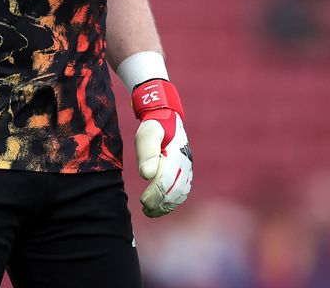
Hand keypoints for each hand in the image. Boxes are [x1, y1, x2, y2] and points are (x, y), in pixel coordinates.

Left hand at [131, 79, 192, 217]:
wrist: (166, 118)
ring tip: (150, 212)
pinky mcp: (185, 172)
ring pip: (180, 193)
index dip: (154, 194)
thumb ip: (147, 153)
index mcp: (175, 155)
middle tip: (144, 209)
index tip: (143, 201)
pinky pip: (182, 191)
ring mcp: (187, 168)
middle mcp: (185, 163)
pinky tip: (160, 207)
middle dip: (159, 203)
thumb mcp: (147, 134)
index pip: (166, 181)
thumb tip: (147, 175)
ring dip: (166, 206)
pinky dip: (172, 202)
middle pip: (174, 191)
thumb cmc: (154, 127)